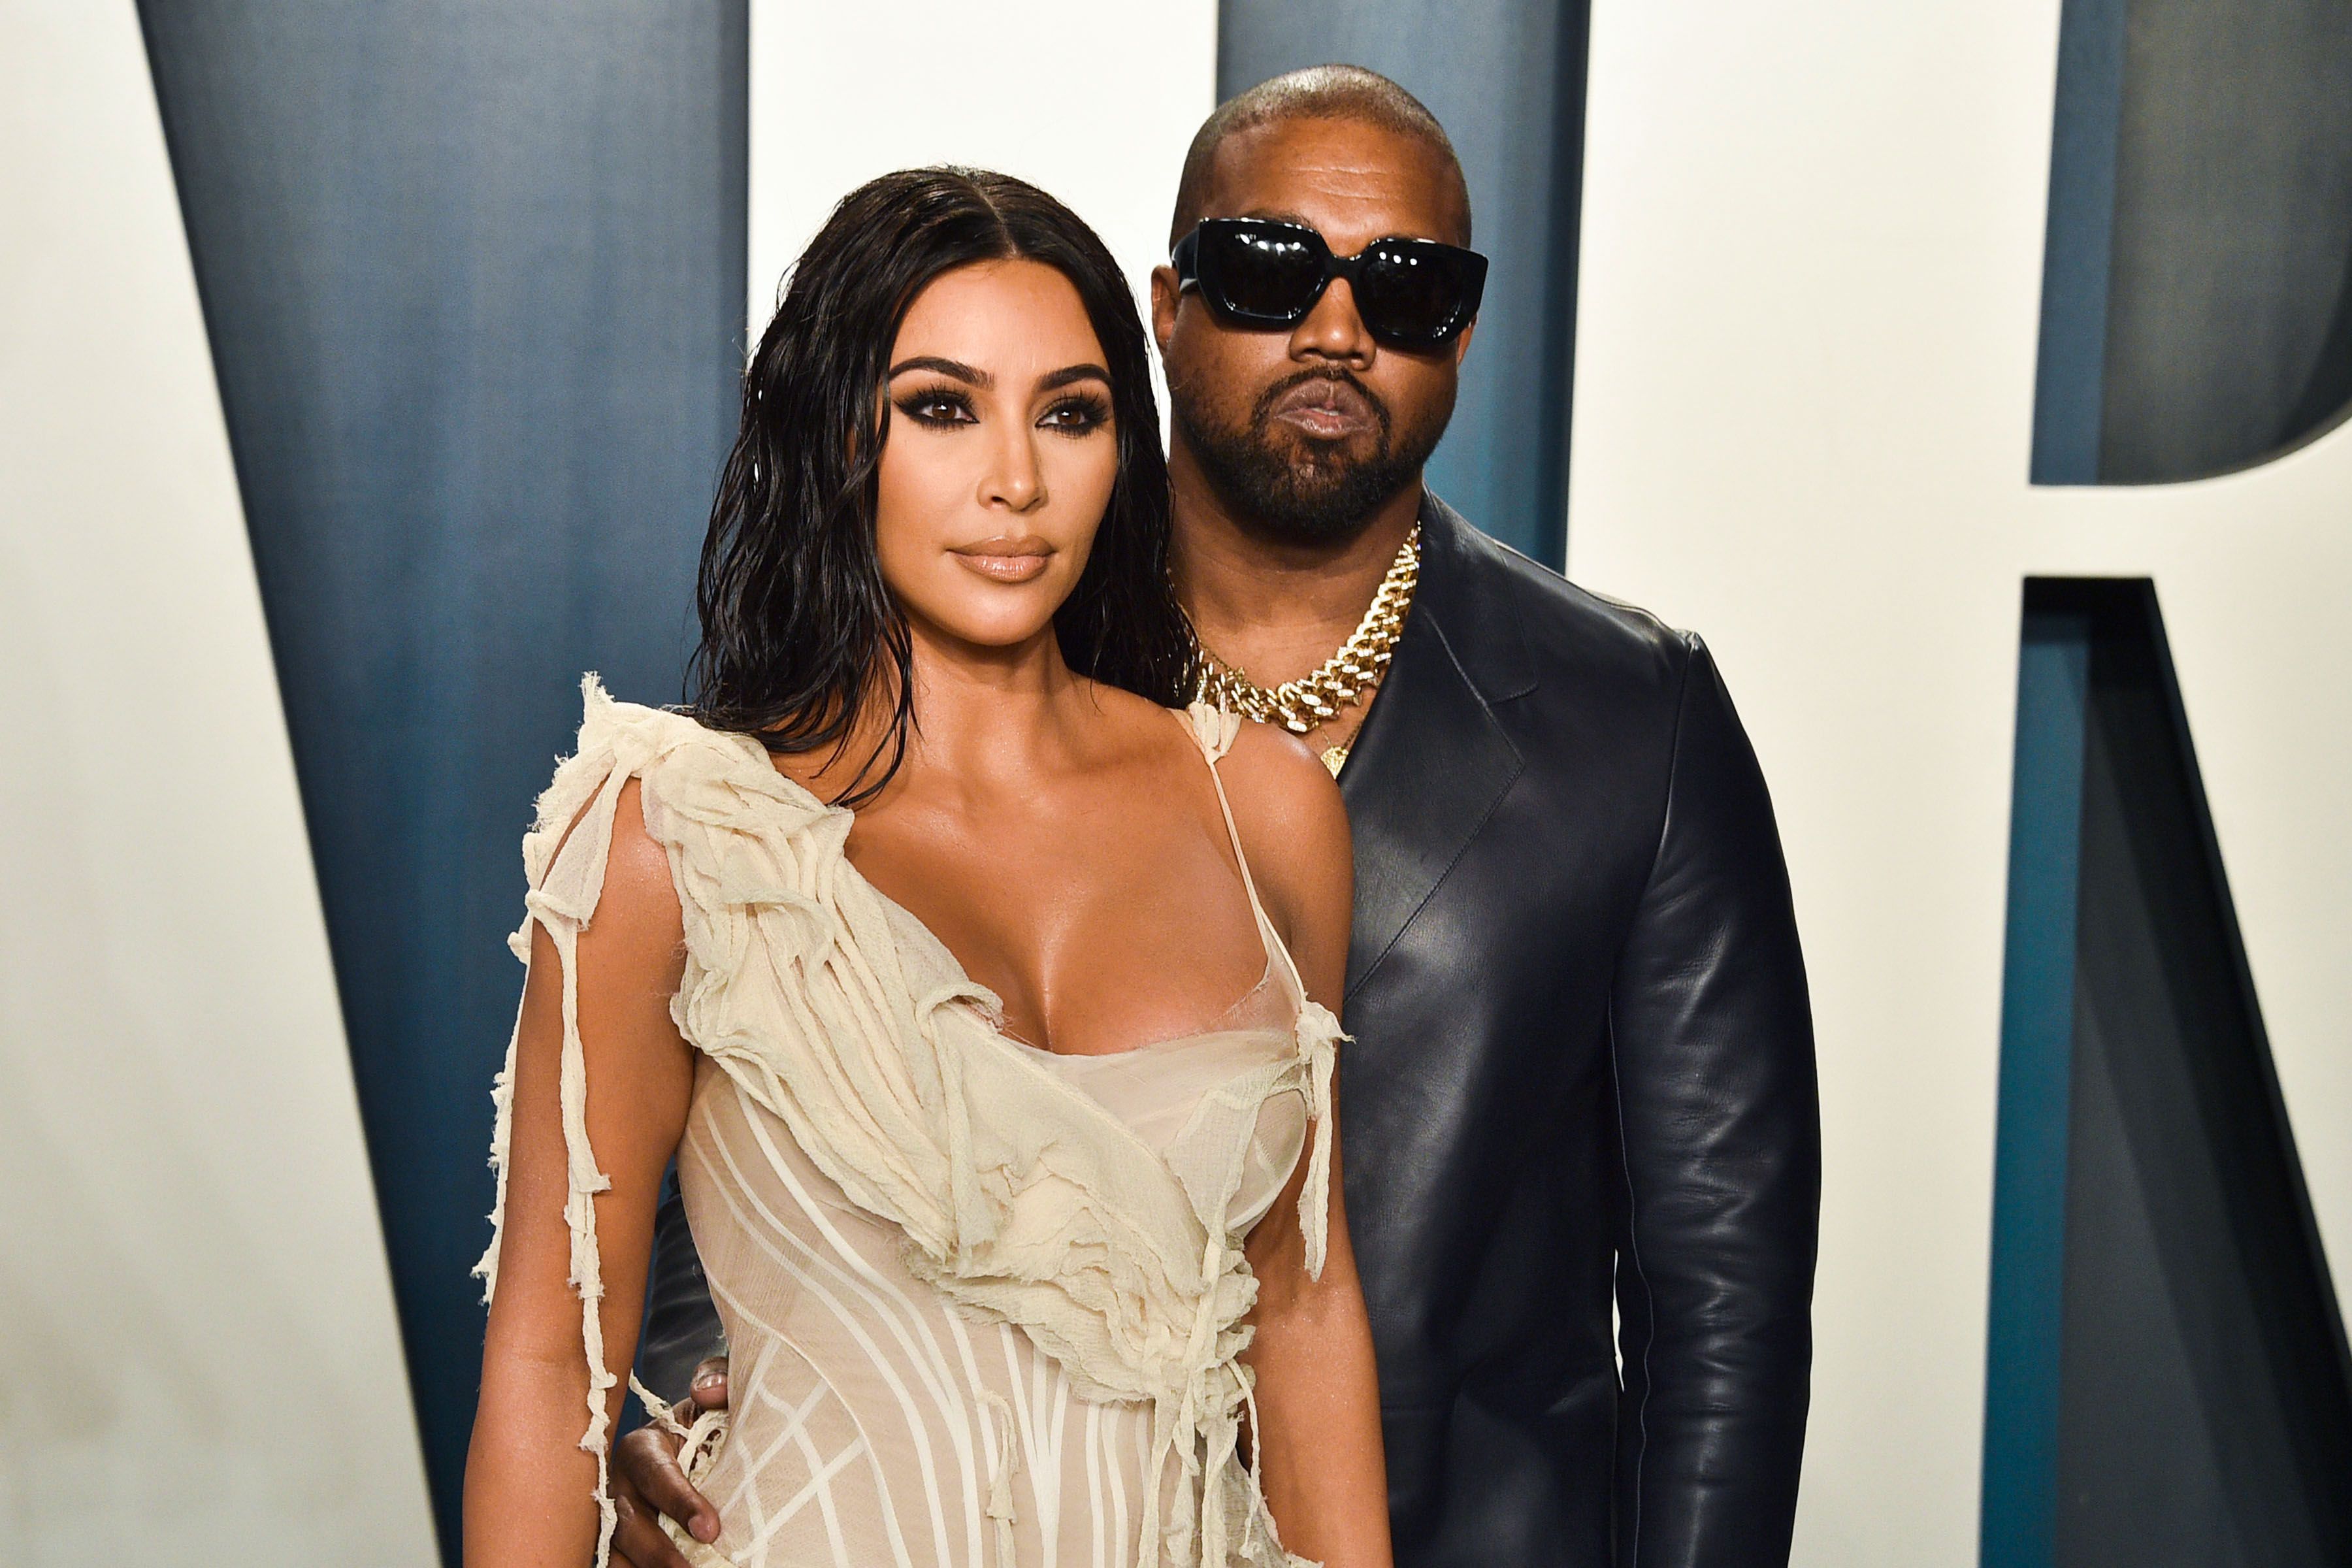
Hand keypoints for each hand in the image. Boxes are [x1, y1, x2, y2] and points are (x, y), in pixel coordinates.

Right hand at [611, 1358, 729, 1566]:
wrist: (693, 1447)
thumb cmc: (703, 1425)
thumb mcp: (711, 1401)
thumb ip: (717, 1383)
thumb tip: (709, 1392)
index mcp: (641, 1448)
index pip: (656, 1475)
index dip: (680, 1502)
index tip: (710, 1528)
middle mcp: (620, 1486)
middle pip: (628, 1524)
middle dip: (657, 1553)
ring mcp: (614, 1518)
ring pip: (616, 1551)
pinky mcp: (620, 1543)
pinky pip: (620, 1563)